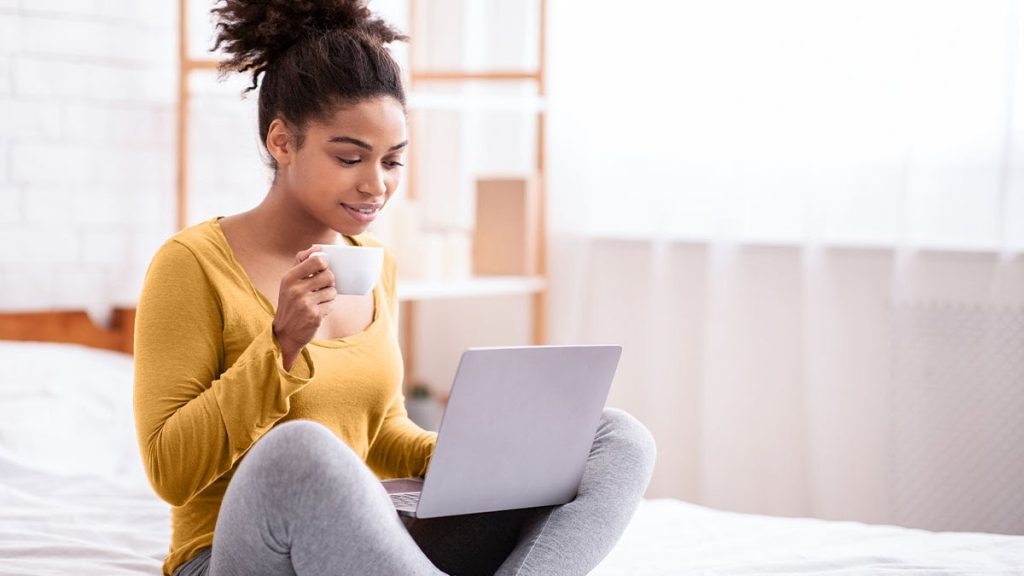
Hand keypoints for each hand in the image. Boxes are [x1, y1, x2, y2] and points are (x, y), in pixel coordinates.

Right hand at [272, 246, 336, 369]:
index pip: (317, 260)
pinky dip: (328, 307)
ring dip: (329, 295)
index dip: (324, 263)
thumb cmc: (290, 302)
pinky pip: (332, 304)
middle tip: (322, 287)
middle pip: (329, 275)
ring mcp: (305, 304)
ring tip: (319, 300)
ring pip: (332, 291)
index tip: (322, 268)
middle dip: (329, 281)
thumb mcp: (289, 282)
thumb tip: (318, 247)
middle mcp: (296, 290)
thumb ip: (301, 263)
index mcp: (289, 278)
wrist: (285, 332)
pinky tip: (318, 310)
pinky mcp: (315, 316)